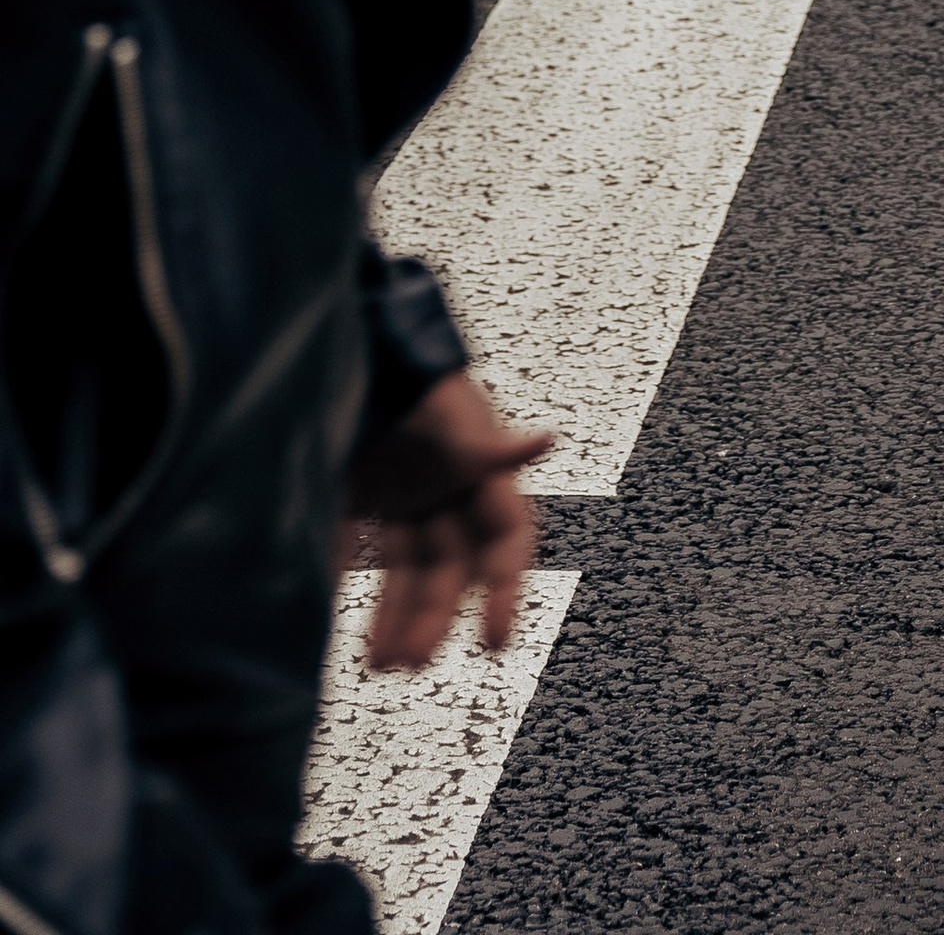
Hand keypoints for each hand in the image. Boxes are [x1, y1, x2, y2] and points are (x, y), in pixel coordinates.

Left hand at [339, 371, 553, 669]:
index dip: (505, 593)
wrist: (346, 340)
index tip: (494, 646)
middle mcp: (446, 491)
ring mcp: (402, 497)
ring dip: (398, 619)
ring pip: (409, 573)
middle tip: (412, 664)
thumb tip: (546, 439)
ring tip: (379, 666)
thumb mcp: (444, 405)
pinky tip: (334, 628)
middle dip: (437, 618)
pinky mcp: (358, 499)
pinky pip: (358, 556)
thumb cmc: (404, 368)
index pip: (506, 542)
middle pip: (452, 570)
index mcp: (481, 471)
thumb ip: (484, 438)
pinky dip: (351, 590)